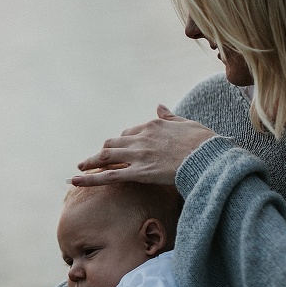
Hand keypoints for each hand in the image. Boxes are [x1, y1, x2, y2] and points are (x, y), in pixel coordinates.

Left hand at [70, 106, 214, 186]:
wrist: (210, 157)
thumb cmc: (205, 142)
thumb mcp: (186, 123)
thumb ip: (169, 116)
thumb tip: (159, 106)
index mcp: (152, 125)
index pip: (129, 133)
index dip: (122, 142)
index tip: (119, 149)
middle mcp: (141, 138)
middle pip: (113, 143)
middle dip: (102, 152)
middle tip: (92, 160)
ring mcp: (138, 155)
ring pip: (106, 156)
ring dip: (90, 162)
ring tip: (79, 169)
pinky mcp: (139, 172)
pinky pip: (109, 175)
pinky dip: (89, 178)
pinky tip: (74, 181)